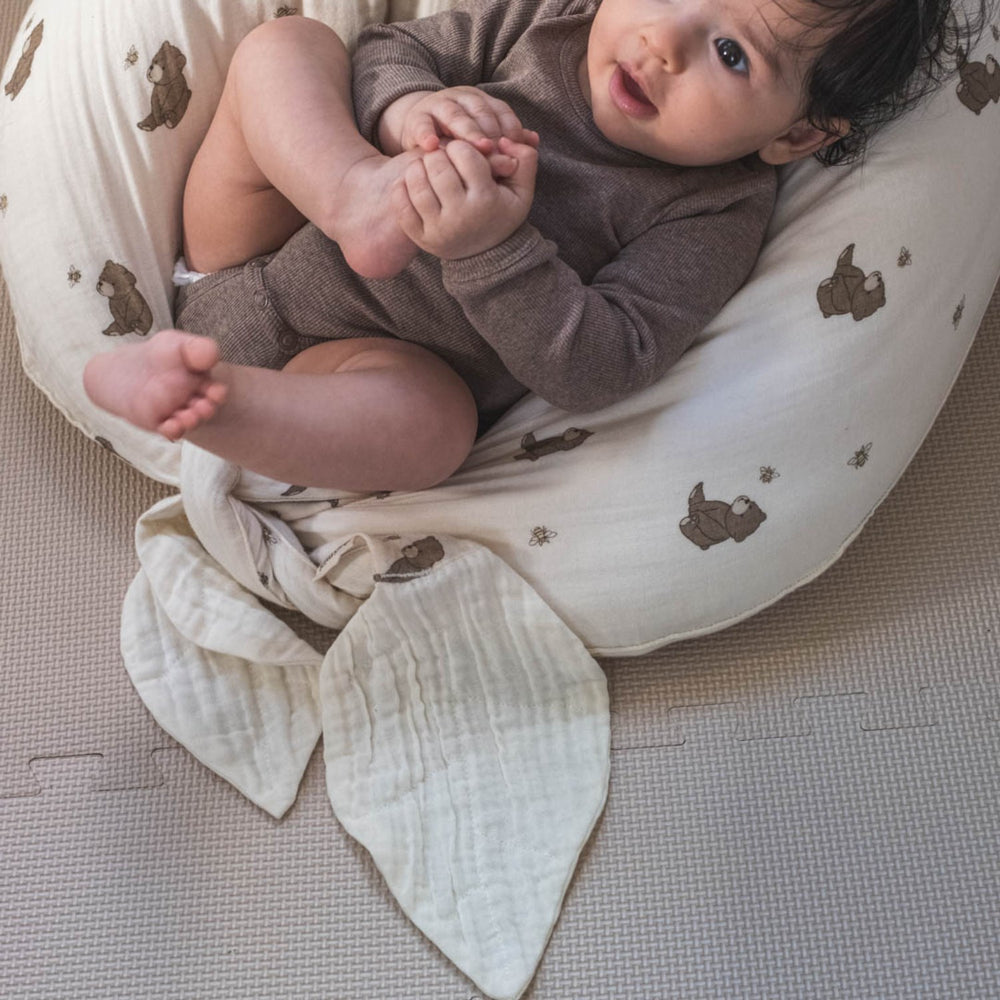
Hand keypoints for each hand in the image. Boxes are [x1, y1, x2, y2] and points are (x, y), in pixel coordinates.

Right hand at [381, 87, 538, 160]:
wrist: (421, 135)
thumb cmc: (459, 144)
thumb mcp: (484, 141)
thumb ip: (507, 142)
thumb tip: (534, 141)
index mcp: (483, 103)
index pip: (501, 112)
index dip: (509, 129)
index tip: (516, 151)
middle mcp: (462, 99)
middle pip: (479, 111)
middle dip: (490, 131)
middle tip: (498, 151)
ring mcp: (438, 106)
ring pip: (454, 114)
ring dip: (466, 131)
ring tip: (476, 148)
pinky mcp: (416, 118)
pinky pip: (421, 124)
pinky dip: (425, 134)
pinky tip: (431, 146)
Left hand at [393, 137, 537, 260]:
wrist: (485, 256)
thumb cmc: (501, 213)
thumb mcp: (522, 190)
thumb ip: (524, 159)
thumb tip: (503, 139)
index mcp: (485, 201)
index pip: (464, 154)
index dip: (461, 147)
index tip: (462, 153)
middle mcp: (460, 217)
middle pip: (437, 166)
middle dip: (439, 155)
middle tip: (443, 159)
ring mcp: (437, 229)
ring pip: (416, 182)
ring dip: (418, 167)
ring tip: (427, 169)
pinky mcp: (420, 237)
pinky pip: (401, 204)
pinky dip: (402, 188)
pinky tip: (413, 183)